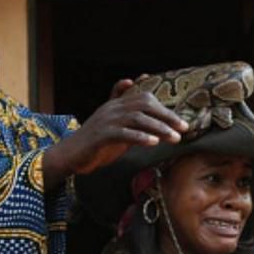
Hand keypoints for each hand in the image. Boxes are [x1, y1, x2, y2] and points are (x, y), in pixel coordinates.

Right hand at [43, 79, 187, 188]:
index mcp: (116, 105)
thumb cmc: (96, 144)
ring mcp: (106, 121)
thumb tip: (152, 124)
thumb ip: (132, 120)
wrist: (70, 155)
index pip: (144, 97)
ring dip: (159, 127)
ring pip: (137, 118)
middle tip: (184, 128)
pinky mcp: (101, 135)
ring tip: (174, 138)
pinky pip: (123, 133)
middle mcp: (112, 109)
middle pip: (144, 105)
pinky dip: (140, 136)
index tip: (181, 120)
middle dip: (167, 116)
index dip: (164, 106)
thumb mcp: (117, 129)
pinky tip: (153, 142)